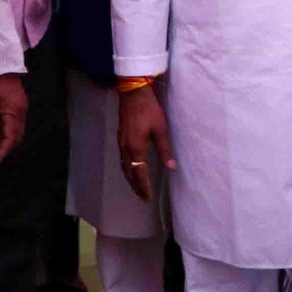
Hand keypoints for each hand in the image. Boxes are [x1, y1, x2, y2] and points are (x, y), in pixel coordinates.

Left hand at [0, 73, 27, 163]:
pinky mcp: (13, 104)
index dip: (3, 149)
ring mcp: (18, 107)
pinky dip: (2, 132)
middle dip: (3, 148)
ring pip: (13, 130)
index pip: (11, 136)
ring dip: (2, 141)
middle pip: (15, 135)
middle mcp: (20, 111)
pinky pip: (10, 123)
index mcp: (14, 110)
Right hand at [116, 82, 174, 201]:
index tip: (148, 197)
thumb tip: (171, 167)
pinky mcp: (120, 137)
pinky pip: (122, 159)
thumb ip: (165, 149)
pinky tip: (132, 169)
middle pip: (128, 173)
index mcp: (136, 148)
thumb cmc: (149, 110)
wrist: (133, 93)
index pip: (139, 173)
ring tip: (138, 187)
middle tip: (143, 197)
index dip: (144, 187)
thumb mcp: (161, 129)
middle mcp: (125, 148)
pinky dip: (127, 169)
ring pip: (123, 166)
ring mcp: (121, 142)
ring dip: (130, 179)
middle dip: (135, 186)